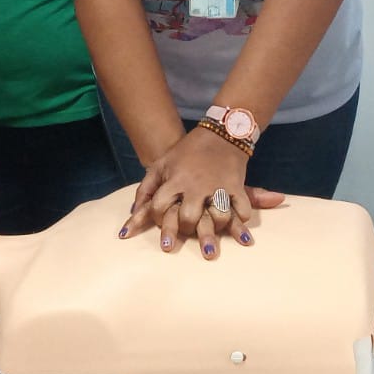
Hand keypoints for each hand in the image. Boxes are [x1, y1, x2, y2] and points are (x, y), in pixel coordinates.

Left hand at [117, 127, 283, 258]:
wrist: (219, 133)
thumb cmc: (186, 152)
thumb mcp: (161, 165)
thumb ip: (145, 191)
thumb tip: (131, 219)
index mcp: (175, 180)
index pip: (159, 207)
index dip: (157, 220)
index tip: (161, 224)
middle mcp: (196, 185)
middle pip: (189, 218)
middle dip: (186, 230)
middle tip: (186, 235)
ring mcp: (218, 186)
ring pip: (218, 217)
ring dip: (215, 230)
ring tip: (212, 240)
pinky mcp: (237, 185)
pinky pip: (241, 209)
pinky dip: (241, 219)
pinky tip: (237, 228)